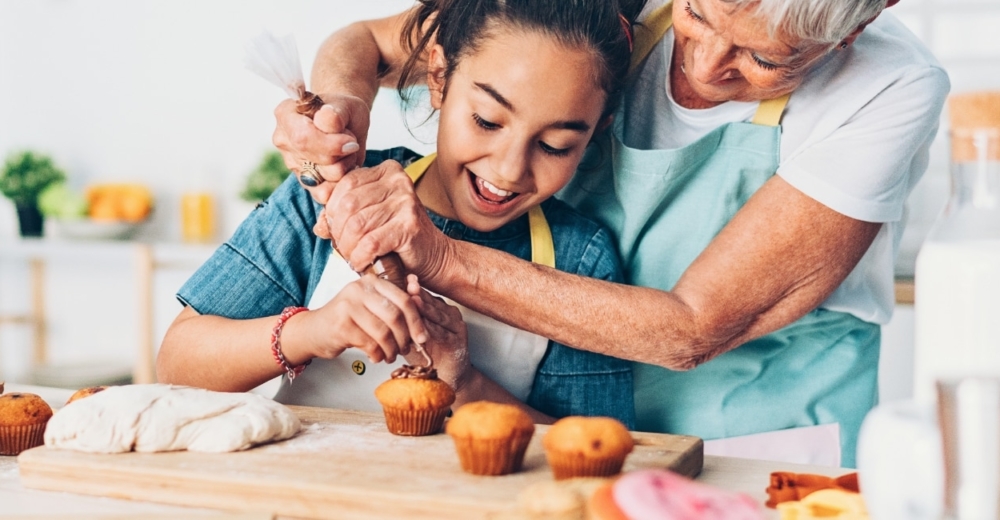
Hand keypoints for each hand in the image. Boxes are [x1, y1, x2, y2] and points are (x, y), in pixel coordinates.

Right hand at [271, 93, 370, 190]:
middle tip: (349, 142)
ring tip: (345, 152)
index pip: (303, 137)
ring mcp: (292, 163)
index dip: (332, 144)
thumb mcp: (345, 105)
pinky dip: (340, 183)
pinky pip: (323, 193)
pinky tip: (344, 167)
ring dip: (344, 166)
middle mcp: (283, 140)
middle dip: (341, 154)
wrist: (346, 123)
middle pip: (315, 159)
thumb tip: (325, 120)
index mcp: (286, 114)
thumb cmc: (343, 111)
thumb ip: (334, 114)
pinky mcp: (304, 181)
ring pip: (322, 178)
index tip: (351, 140)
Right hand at [285, 274, 427, 364]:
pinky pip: (370, 344)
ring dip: (391, 349)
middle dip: (405, 338)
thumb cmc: (346, 320)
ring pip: (384, 332)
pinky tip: (376, 357)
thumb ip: (394, 306)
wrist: (312, 331)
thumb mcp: (371, 308)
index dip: (417, 321)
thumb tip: (423, 307)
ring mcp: (348, 306)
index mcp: (371, 282)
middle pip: (395, 315)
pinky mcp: (341, 325)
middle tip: (405, 349)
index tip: (422, 337)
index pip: (403, 299)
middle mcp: (359, 289)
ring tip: (390, 356)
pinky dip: (377, 355)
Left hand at [323, 160, 453, 281]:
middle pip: (348, 204)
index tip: (335, 229)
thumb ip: (343, 215)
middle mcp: (398, 181)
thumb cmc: (398, 237)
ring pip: (357, 225)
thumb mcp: (369, 218)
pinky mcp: (409, 226)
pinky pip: (370, 243)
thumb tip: (319, 225)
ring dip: (348, 247)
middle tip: (343, 247)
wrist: (434, 257)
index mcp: (387, 171)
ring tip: (352, 256)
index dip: (332, 210)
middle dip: (339, 231)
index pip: (345, 184)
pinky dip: (360, 257)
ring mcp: (405, 202)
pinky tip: (362, 263)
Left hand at [403, 275, 471, 390]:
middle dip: (418, 294)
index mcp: (439, 309)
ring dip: (426, 308)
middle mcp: (450, 315)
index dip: (413, 288)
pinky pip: (442, 333)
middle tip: (408, 284)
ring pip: (438, 315)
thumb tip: (381, 306)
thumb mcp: (412, 333)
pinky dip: (432, 328)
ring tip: (413, 300)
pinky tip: (422, 325)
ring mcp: (456, 327)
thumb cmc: (428, 354)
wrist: (447, 376)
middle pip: (432, 302)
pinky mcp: (459, 341)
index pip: (424, 296)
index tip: (402, 278)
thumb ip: (403, 320)